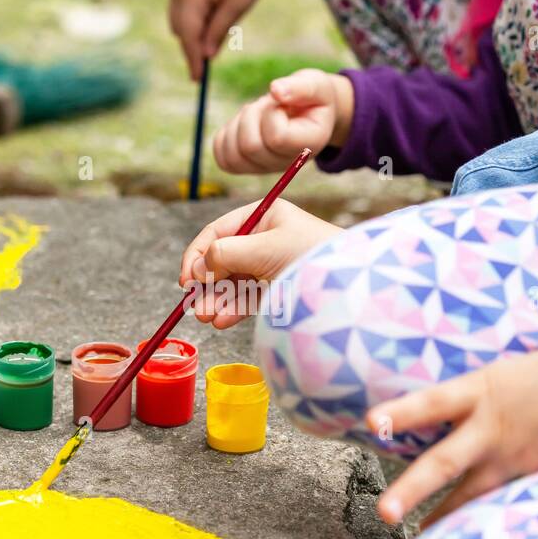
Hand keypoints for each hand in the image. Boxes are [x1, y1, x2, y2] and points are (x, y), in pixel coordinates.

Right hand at [169, 0, 275, 80]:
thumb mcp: (237, 6)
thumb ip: (218, 31)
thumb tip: (206, 56)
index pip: (188, 35)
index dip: (193, 60)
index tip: (197, 80)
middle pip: (179, 29)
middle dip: (191, 48)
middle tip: (205, 66)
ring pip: (177, 18)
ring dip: (191, 33)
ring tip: (213, 38)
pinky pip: (180, 5)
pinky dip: (190, 18)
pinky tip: (208, 20)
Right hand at [178, 199, 340, 328]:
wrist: (351, 285)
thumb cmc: (312, 255)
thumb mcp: (265, 247)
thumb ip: (227, 254)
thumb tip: (199, 267)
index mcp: (263, 217)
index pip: (217, 232)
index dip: (197, 255)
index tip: (186, 279)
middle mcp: (264, 239)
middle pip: (222, 260)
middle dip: (206, 283)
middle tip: (195, 305)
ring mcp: (270, 266)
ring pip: (232, 283)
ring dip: (216, 300)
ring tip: (206, 317)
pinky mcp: (278, 290)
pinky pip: (247, 299)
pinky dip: (232, 310)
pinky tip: (222, 321)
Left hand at [213, 69, 353, 173]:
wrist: (310, 113)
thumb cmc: (314, 97)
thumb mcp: (315, 84)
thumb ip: (300, 87)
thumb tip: (274, 90)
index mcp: (307, 145)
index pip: (276, 137)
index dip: (272, 113)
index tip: (282, 103)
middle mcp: (286, 164)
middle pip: (250, 146)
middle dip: (252, 115)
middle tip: (266, 104)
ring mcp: (265, 168)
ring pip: (233, 155)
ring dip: (238, 125)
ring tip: (257, 114)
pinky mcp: (246, 166)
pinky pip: (222, 158)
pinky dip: (226, 136)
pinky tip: (243, 124)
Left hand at [368, 333, 537, 527]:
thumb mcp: (509, 372)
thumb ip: (477, 394)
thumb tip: (448, 410)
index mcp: (483, 388)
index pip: (433, 402)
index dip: (402, 411)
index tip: (370, 423)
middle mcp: (493, 428)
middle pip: (444, 462)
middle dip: (411, 489)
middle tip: (382, 514)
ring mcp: (515, 456)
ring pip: (471, 494)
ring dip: (441, 518)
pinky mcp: (536, 474)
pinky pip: (501, 501)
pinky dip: (481, 519)